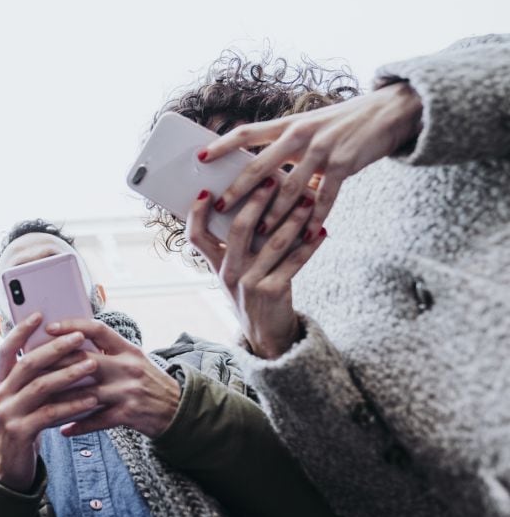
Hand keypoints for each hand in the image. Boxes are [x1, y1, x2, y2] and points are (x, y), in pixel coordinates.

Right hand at [0, 313, 99, 491]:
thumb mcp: (25, 399)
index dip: (20, 330)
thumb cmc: (26, 425)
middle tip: (79, 337)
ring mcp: (7, 414)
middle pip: (27, 364)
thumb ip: (36, 378)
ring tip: (92, 365)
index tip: (39, 314)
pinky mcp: (20, 432)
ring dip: (68, 374)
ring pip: (40, 387)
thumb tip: (62, 348)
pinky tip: (91, 399)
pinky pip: (49, 413)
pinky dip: (72, 405)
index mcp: (0, 382)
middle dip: (55, 348)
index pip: (6, 349)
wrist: (10, 467)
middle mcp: (0, 394)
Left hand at [42, 319, 179, 438]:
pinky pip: (97, 420)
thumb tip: (72, 340)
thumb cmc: (149, 382)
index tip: (49, 328)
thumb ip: (108, 350)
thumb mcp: (133, 359)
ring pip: (85, 393)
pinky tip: (62, 429)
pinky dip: (78, 425)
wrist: (178, 410)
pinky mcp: (128, 414)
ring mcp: (128, 391)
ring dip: (59, 399)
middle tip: (30, 367)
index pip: (97, 329)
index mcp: (127, 349)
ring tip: (38, 401)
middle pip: (85, 361)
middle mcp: (127, 366)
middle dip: (55, 364)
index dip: (72, 326)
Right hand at [185, 177, 325, 358]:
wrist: (266, 336)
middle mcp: (229, 273)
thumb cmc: (253, 294)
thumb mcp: (236, 272)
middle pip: (237, 230)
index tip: (207, 190)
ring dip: (292, 218)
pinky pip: (294, 262)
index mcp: (216, 265)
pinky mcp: (273, 292)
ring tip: (306, 200)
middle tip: (271, 181)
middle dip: (255, 201)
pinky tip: (321, 231)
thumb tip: (254, 204)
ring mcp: (249, 283)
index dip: (197, 213)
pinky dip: (310, 246)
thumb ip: (238, 246)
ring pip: (272, 243)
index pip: (196, 236)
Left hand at [201, 83, 422, 238]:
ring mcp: (322, 149)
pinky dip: (315, 218)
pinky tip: (307, 234)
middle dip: (238, 189)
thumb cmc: (342, 124)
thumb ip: (286, 147)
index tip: (199, 157)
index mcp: (288, 125)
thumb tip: (259, 173)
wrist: (389, 111)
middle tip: (220, 206)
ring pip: (290, 187)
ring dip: (273, 213)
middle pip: (261, 165)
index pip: (247, 132)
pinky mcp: (343, 164)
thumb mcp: (310, 127)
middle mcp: (301, 134)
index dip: (222, 144)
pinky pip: (325, 197)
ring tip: (258, 233)